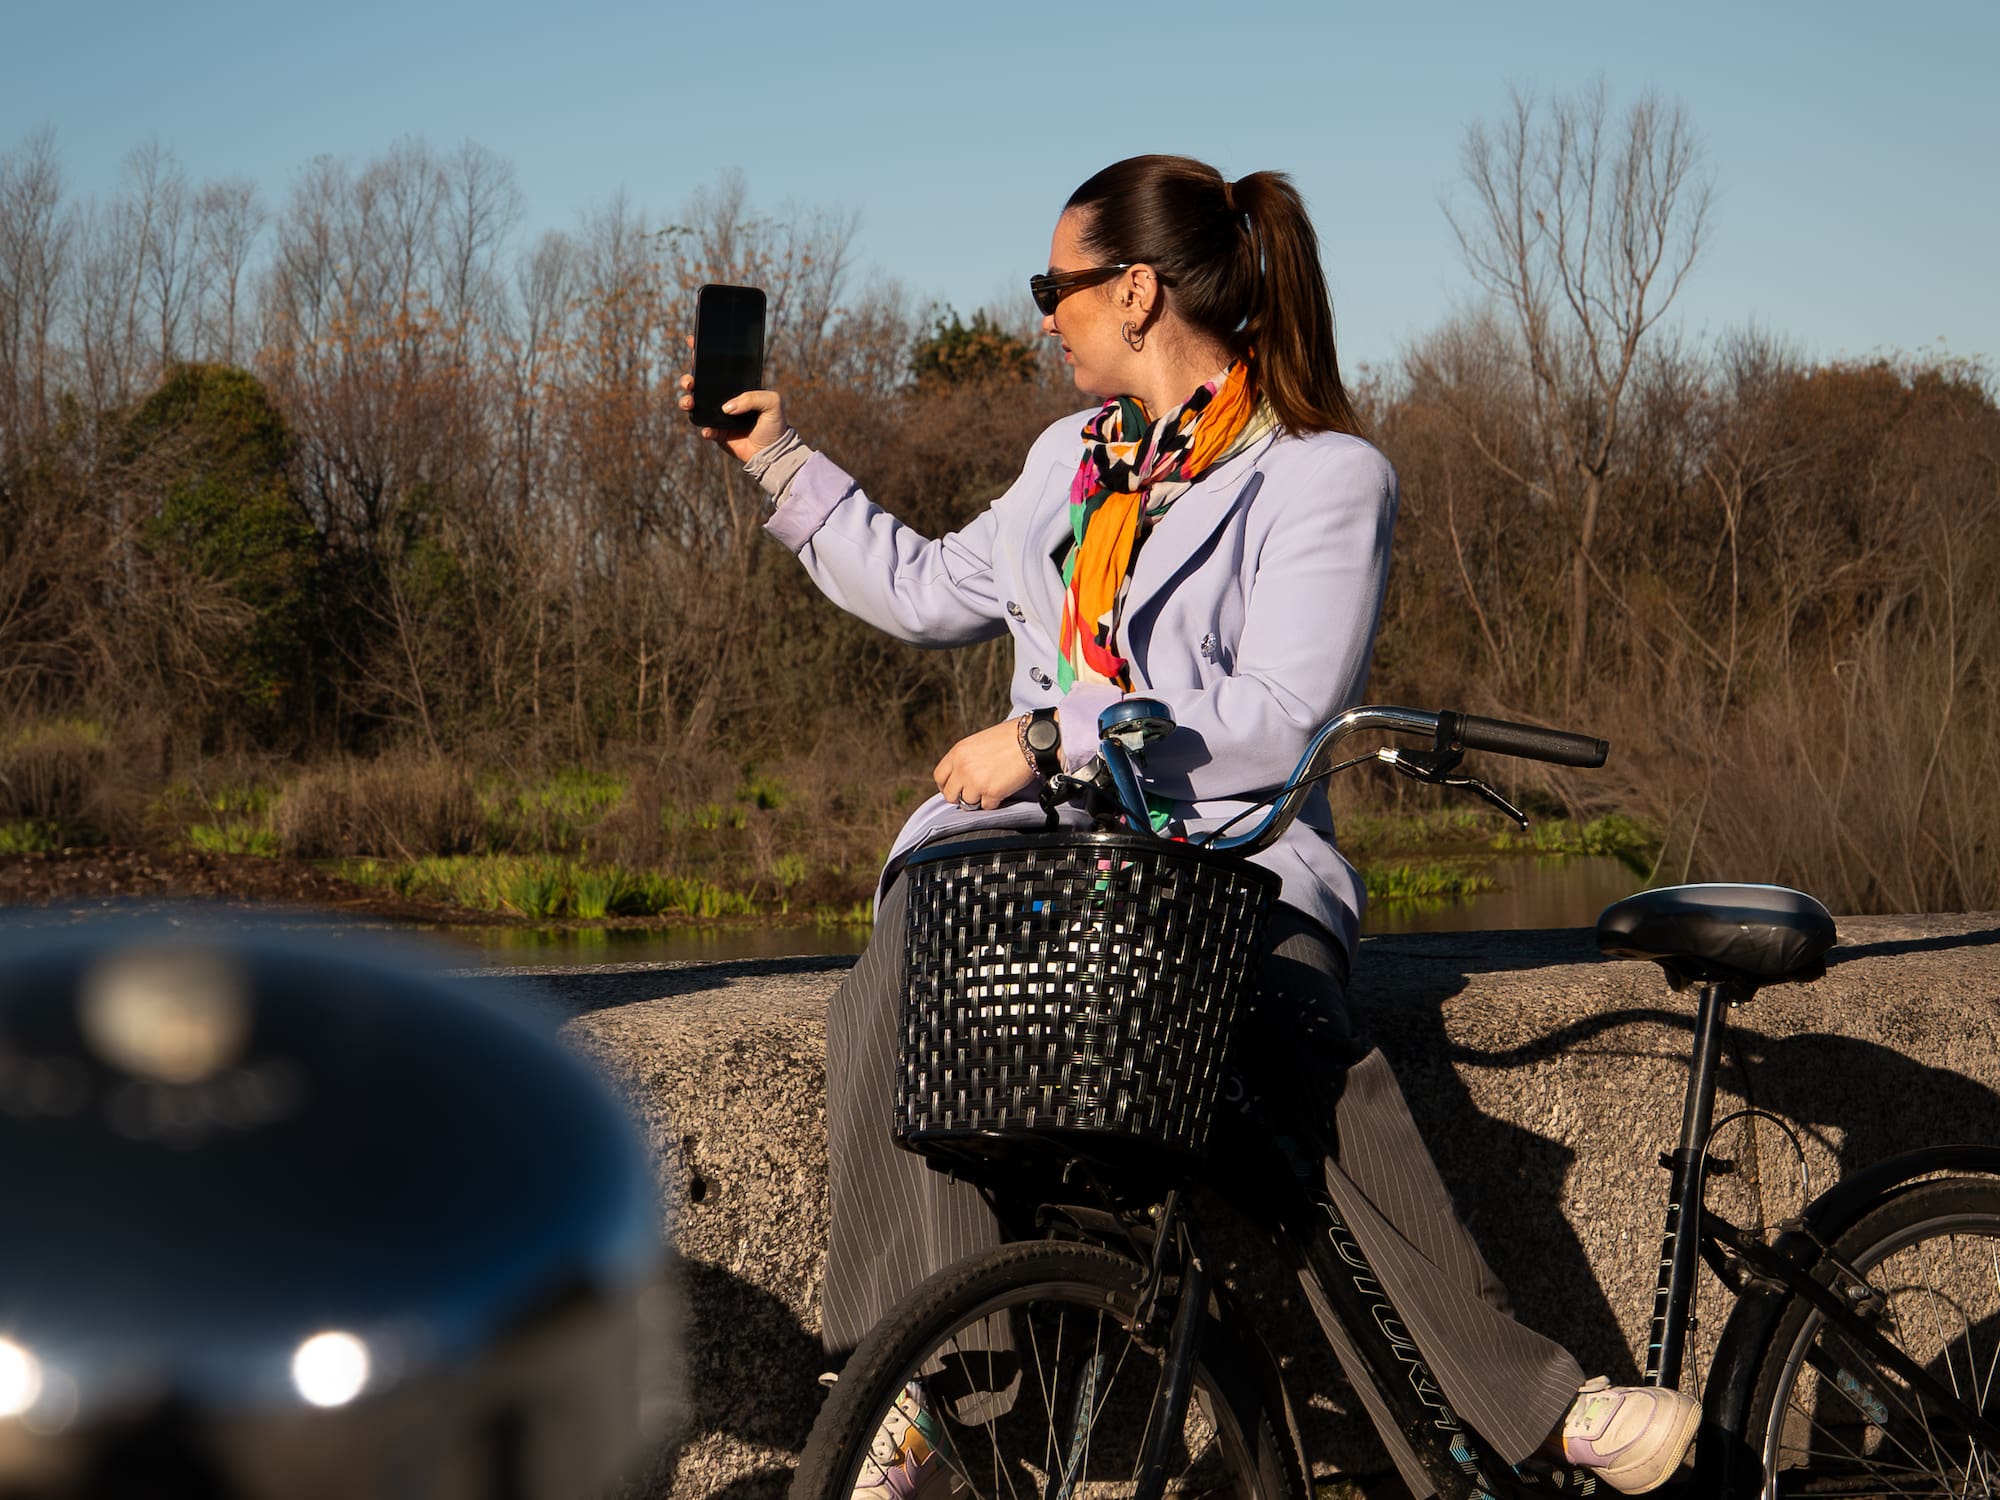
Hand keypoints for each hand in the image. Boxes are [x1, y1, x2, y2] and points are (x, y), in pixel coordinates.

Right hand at [678, 343, 787, 461]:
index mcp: (736, 387)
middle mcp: (723, 398)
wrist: (773, 453)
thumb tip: (726, 407)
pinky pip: (703, 427)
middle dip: (688, 379)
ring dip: (686, 400)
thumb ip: (752, 398)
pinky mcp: (716, 433)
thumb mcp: (772, 402)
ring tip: (690, 402)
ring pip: (694, 404)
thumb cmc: (775, 424)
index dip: (702, 355)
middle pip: (698, 384)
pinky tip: (709, 430)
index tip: (692, 342)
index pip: (717, 368)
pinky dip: (703, 427)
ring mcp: (717, 415)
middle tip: (690, 382)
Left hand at [934, 717, 1036, 810]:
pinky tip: (1002, 789)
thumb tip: (961, 776)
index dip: (946, 786)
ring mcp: (976, 782)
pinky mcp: (992, 793)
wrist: (1030, 740)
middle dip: (960, 797)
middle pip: (950, 795)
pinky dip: (995, 801)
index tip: (954, 789)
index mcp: (958, 753)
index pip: (940, 777)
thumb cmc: (1009, 738)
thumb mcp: (978, 743)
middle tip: (972, 794)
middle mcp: (963, 769)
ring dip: (979, 800)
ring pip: (968, 803)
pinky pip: (987, 807)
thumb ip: (966, 759)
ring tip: (991, 788)